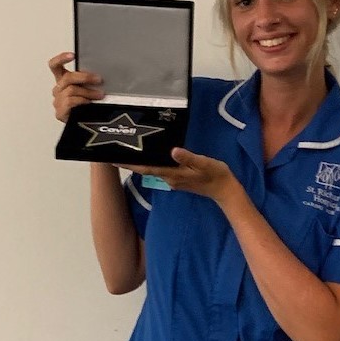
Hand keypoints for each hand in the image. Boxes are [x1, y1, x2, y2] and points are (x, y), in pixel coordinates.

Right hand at [49, 52, 103, 121]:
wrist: (87, 125)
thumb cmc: (90, 105)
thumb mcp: (90, 88)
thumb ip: (91, 81)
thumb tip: (101, 75)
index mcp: (63, 80)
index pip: (55, 66)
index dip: (61, 59)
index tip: (72, 55)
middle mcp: (59, 89)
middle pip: (67, 78)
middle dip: (85, 77)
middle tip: (98, 79)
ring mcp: (58, 101)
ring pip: (71, 90)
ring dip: (88, 92)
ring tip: (99, 95)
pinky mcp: (60, 112)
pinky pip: (70, 102)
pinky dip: (82, 101)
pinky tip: (89, 103)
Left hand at [118, 148, 240, 204]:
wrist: (225, 190)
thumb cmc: (216, 175)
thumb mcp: (205, 163)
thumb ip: (188, 157)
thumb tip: (172, 151)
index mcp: (173, 174)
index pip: (146, 169)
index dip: (129, 164)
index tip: (114, 159)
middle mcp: (169, 178)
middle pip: (145, 169)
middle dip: (130, 162)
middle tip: (116, 149)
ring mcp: (173, 180)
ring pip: (152, 169)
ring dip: (140, 162)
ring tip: (129, 149)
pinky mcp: (178, 178)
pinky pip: (160, 169)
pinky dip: (151, 162)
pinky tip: (150, 154)